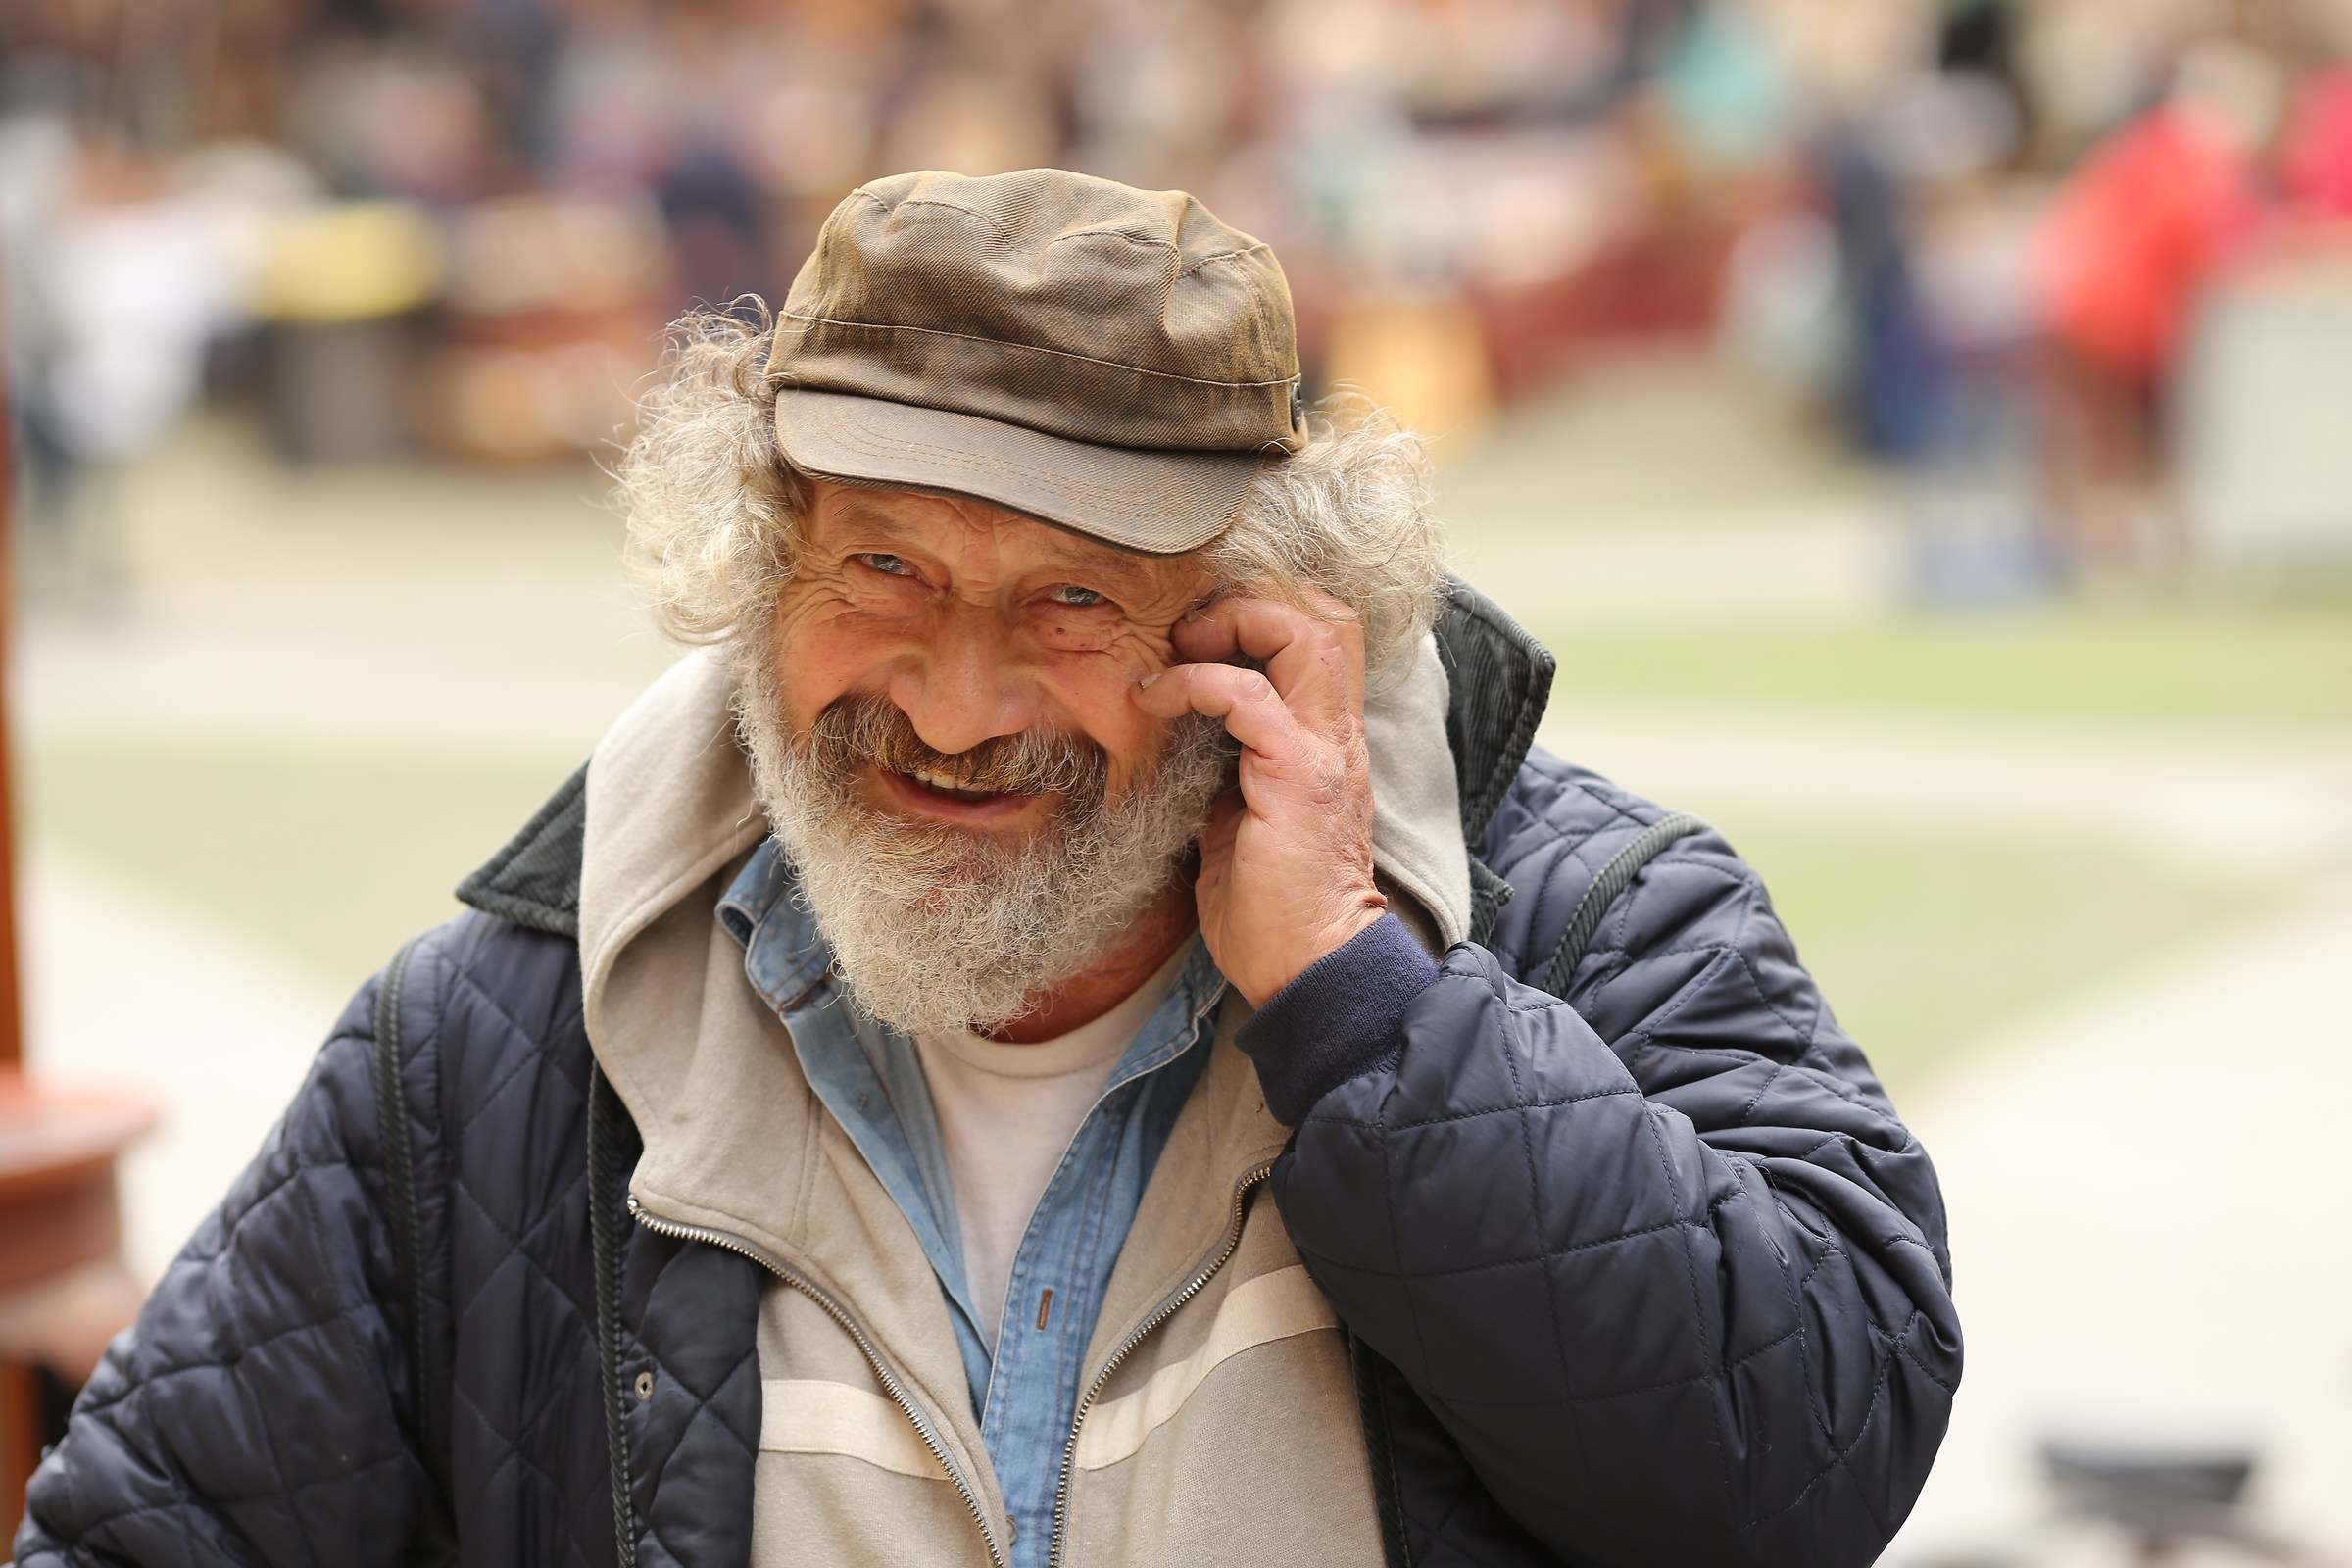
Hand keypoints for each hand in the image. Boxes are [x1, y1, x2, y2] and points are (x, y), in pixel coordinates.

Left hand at [1132, 593, 1385, 1005]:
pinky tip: (1156, 701)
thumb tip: (1174, 733)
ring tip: (1178, 651)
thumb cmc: (1271, 909)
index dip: (1261, 612)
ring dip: (1230, 624)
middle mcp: (1335, 734)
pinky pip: (1248, 696)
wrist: (1307, 970)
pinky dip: (1196, 682)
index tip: (1195, 637)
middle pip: (1323, 613)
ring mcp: (1321, 752)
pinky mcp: (1295, 777)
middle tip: (1189, 631)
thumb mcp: (1237, 817)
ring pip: (1305, 631)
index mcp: (1325, 740)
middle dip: (1250, 601)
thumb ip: (1222, 766)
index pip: (1321, 634)